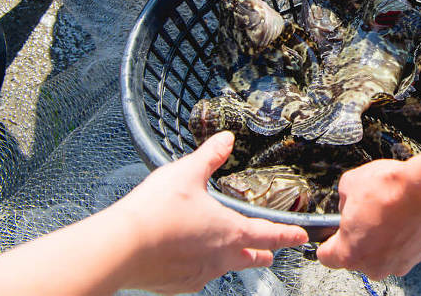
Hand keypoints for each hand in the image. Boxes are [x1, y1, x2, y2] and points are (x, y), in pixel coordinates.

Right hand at [111, 131, 308, 293]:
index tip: (300, 236)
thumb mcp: (187, 173)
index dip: (288, 235)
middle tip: (268, 249)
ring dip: (230, 257)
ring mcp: (199, 274)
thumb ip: (210, 156)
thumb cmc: (155, 212)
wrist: (120, 248)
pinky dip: (199, 265)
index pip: (270, 235)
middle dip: (263, 252)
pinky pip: (197, 276)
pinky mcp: (178, 285)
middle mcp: (220, 258)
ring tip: (224, 247)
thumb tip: (226, 139)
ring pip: (224, 268)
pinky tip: (189, 254)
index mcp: (230, 232)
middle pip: (252, 258)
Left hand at [316, 159, 420, 279]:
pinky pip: (399, 250)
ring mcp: (396, 264)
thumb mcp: (349, 183)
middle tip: (365, 214)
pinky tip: (400, 217)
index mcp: (350, 252)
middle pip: (356, 256)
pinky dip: (398, 237)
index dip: (328, 241)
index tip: (332, 233)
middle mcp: (373, 265)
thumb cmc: (391, 189)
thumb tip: (348, 204)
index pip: (326, 257)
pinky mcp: (416, 257)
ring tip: (386, 213)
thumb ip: (342, 201)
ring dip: (379, 238)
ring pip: (379, 254)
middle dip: (357, 236)